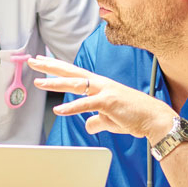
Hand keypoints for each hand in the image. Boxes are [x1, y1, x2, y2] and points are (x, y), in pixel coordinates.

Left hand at [28, 55, 173, 142]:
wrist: (155, 120)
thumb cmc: (134, 117)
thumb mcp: (109, 119)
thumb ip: (96, 120)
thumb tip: (87, 126)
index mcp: (99, 85)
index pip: (73, 73)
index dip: (56, 67)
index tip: (41, 61)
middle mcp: (100, 84)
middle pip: (70, 72)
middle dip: (50, 66)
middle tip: (32, 61)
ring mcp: (105, 91)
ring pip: (75, 84)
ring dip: (55, 83)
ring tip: (39, 82)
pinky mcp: (109, 102)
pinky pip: (87, 105)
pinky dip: (72, 108)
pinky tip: (58, 111)